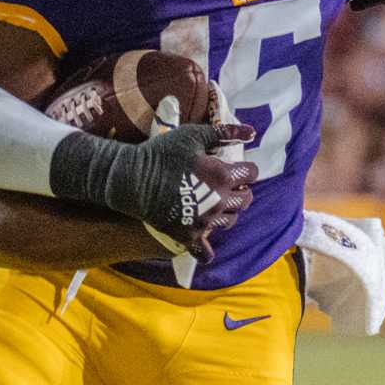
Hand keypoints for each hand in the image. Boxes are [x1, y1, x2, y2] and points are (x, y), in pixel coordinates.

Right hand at [57, 107, 256, 258]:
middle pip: (246, 199)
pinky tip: (202, 240)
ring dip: (227, 212)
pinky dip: (206, 249)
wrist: (132, 179)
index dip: (245, 168)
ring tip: (214, 204)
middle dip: (241, 190)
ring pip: (230, 221)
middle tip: (226, 185)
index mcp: (222, 175)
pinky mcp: (189, 236)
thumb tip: (252, 132)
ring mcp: (205, 221)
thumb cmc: (162, 153)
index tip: (234, 167)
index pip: (251, 173)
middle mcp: (219, 201)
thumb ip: (224, 133)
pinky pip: (206, 252)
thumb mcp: (193, 136)